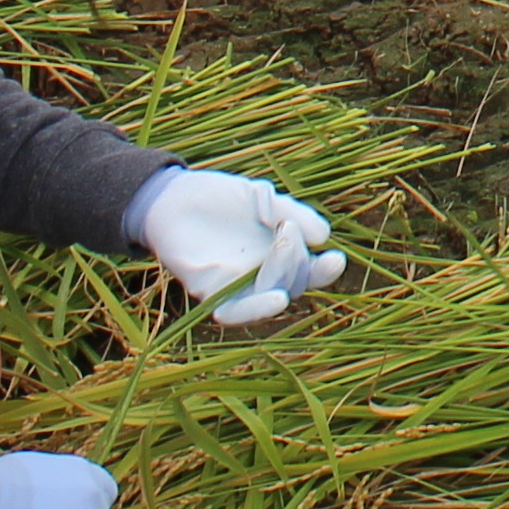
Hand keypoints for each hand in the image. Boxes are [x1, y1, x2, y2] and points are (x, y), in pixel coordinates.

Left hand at [129, 167, 346, 327]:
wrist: (173, 197)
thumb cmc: (219, 198)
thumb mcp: (261, 198)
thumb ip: (292, 213)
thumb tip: (324, 237)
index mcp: (278, 255)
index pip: (309, 271)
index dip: (325, 271)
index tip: (335, 258)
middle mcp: (260, 275)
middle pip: (294, 282)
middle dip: (298, 257)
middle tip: (288, 226)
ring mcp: (236, 285)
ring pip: (271, 295)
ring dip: (285, 275)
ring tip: (283, 238)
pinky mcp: (210, 291)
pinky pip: (236, 311)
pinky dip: (257, 311)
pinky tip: (277, 301)